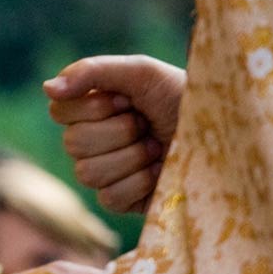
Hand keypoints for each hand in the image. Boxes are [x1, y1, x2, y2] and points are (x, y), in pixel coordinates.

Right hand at [44, 55, 184, 213]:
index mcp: (90, 109)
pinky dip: (140, 181)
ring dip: (132, 156)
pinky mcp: (120, 201)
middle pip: (72, 144)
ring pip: (87, 173)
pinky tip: (159, 171)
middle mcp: (91, 142)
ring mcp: (103, 173)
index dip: (94, 107)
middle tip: (147, 124)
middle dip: (119, 131)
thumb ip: (92, 71)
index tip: (127, 99)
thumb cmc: (185, 97)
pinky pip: (108, 197)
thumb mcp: (142, 73)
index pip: (59, 111)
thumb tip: (47, 88)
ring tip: (157, 147)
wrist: (225, 133)